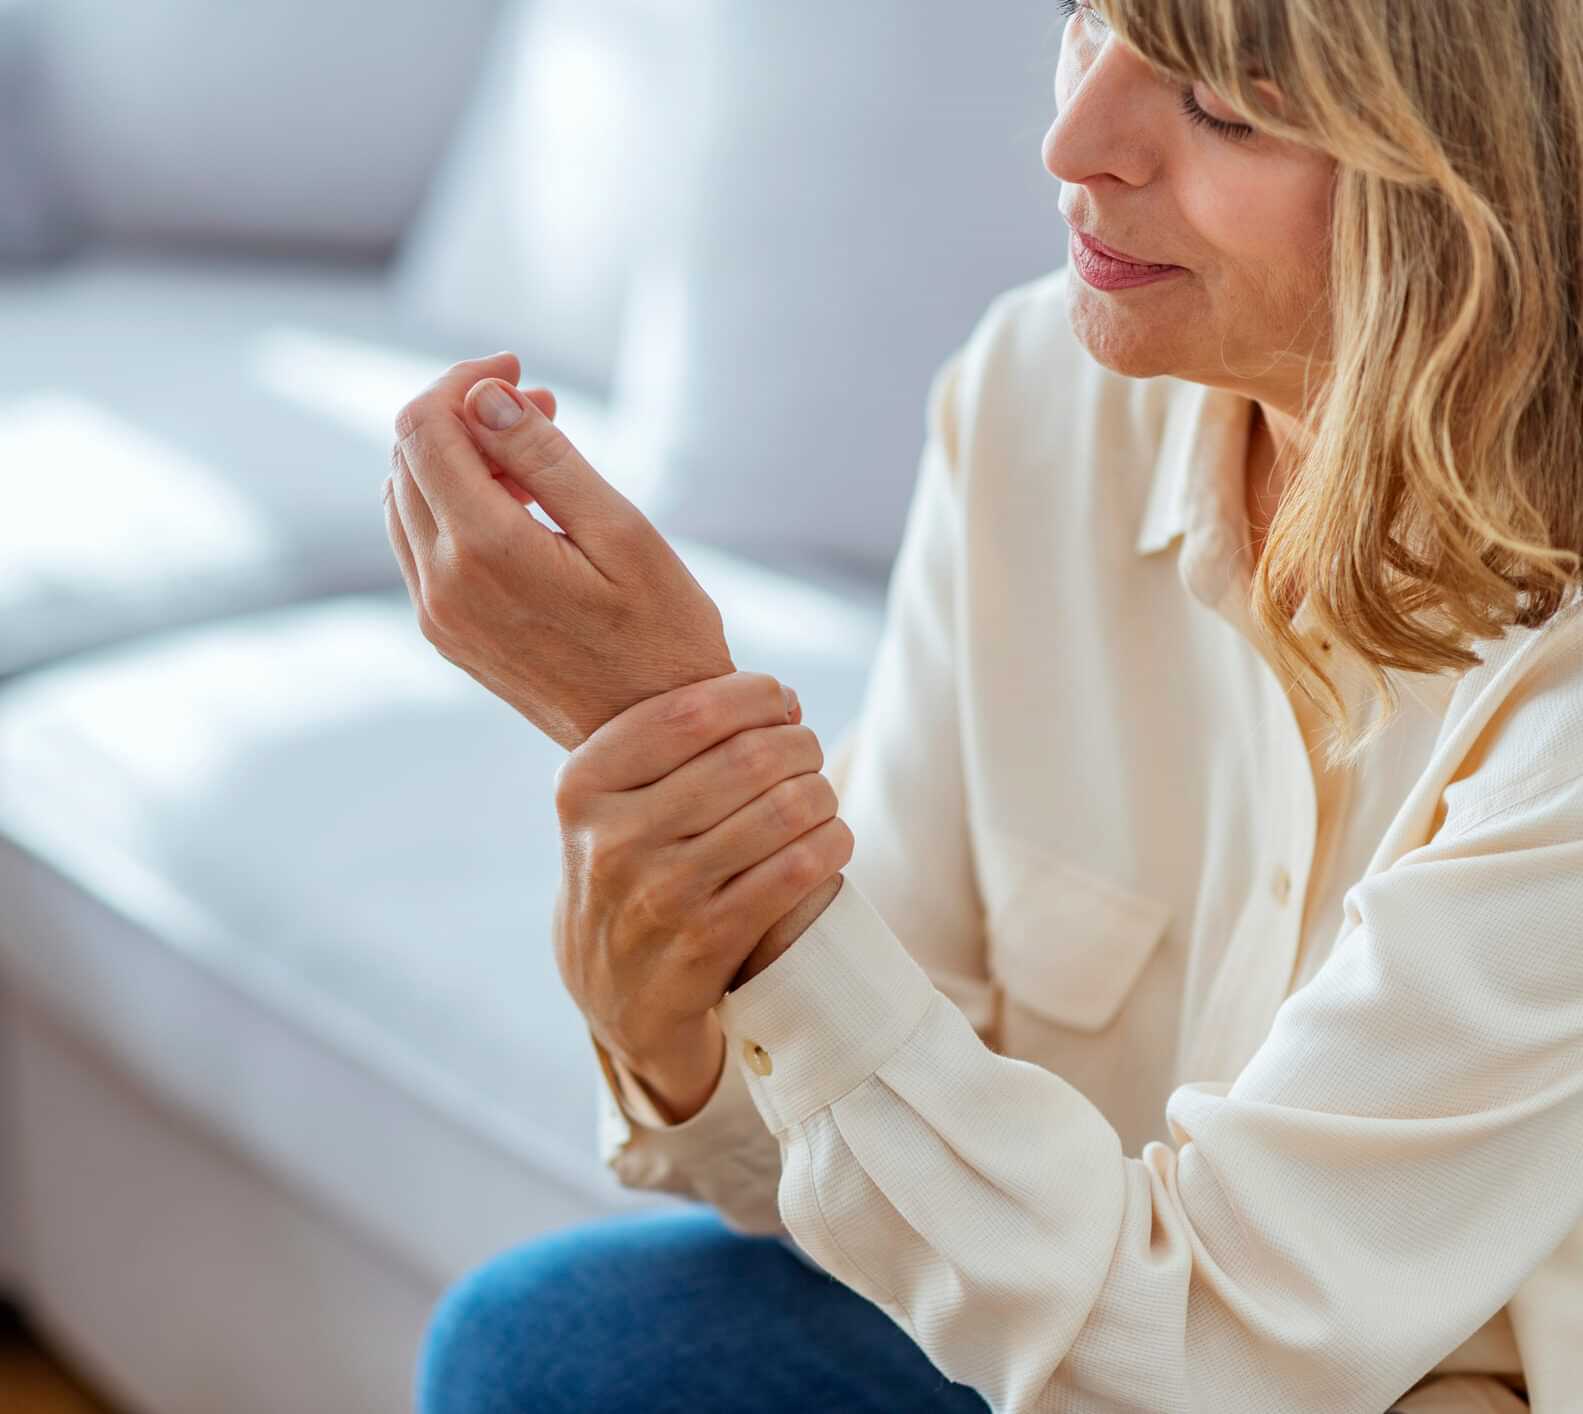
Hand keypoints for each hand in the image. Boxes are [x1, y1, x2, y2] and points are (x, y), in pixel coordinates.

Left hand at [383, 353, 735, 749]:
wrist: (655, 740)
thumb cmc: (663, 635)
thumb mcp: (623, 533)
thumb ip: (546, 458)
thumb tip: (483, 397)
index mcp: (486, 550)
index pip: (424, 426)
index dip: (463, 381)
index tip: (521, 370)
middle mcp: (443, 584)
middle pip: (407, 456)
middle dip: (464, 413)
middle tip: (541, 406)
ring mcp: (437, 615)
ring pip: (406, 498)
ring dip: (456, 457)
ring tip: (534, 458)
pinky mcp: (447, 634)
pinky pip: (419, 545)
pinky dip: (453, 505)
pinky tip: (515, 508)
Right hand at [552, 670, 852, 1094]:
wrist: (615, 991)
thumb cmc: (635, 866)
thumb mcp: (616, 801)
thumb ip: (677, 743)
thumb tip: (784, 701)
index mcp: (585, 784)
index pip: (692, 710)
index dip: (756, 696)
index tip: (780, 704)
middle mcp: (612, 837)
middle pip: (750, 756)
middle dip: (798, 745)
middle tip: (806, 755)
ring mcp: (659, 894)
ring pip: (784, 809)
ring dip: (820, 794)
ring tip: (819, 797)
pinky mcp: (706, 942)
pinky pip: (796, 870)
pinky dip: (830, 843)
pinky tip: (830, 839)